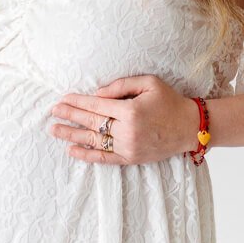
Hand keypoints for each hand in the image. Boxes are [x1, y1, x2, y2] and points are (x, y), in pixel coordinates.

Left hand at [48, 75, 202, 165]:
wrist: (190, 128)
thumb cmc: (169, 102)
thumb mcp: (149, 83)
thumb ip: (121, 85)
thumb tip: (97, 93)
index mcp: (131, 111)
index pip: (97, 105)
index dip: (78, 102)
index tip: (63, 99)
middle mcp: (127, 131)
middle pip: (92, 122)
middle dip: (70, 115)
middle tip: (53, 111)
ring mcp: (128, 147)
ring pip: (93, 141)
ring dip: (72, 135)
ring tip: (54, 130)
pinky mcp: (131, 159)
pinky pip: (104, 158)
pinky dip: (86, 155)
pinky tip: (72, 150)